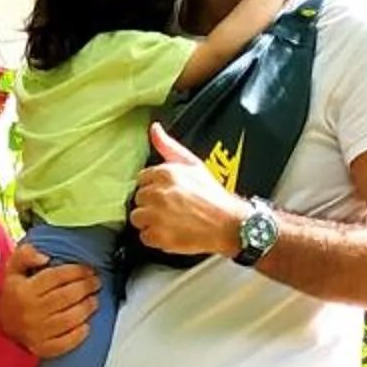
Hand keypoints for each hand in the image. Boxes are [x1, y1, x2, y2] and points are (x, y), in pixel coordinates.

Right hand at [0, 243, 98, 358]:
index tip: (88, 269)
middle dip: (86, 287)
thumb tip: (44, 257)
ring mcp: (35, 332)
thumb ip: (25, 255)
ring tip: (94, 300)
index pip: (56, 276)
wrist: (1, 324)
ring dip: (87, 308)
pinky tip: (86, 325)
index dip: (77, 271)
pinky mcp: (41, 348)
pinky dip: (79, 335)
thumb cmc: (13, 294)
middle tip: (96, 282)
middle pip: (66, 296)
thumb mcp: (13, 269)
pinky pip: (64, 343)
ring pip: (69, 319)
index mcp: (23, 290)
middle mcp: (29, 311)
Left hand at [130, 123, 242, 257]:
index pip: (142, 178)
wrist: (229, 224)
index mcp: (165, 173)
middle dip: (151, 203)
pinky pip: (145, 237)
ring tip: (169, 220)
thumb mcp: (193, 164)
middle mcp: (158, 194)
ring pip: (137, 217)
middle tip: (171, 207)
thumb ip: (169, 146)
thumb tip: (155, 129)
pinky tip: (170, 232)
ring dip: (150, 221)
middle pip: (138, 198)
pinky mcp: (159, 236)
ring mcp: (157, 216)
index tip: (166, 192)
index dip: (154, 186)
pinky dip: (155, 238)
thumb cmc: (214, 197)